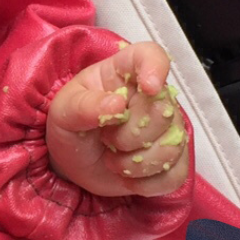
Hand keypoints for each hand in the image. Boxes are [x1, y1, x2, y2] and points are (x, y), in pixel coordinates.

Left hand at [45, 41, 188, 196]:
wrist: (72, 163)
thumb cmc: (70, 127)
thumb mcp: (64, 112)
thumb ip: (84, 106)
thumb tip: (115, 104)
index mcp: (123, 73)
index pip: (151, 56)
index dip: (156, 68)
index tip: (149, 87)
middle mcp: (151, 97)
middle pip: (163, 111)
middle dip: (130, 135)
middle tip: (106, 140)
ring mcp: (166, 129)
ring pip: (172, 147)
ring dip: (135, 163)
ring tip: (112, 160)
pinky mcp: (171, 160)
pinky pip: (175, 174)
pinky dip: (147, 184)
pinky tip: (128, 178)